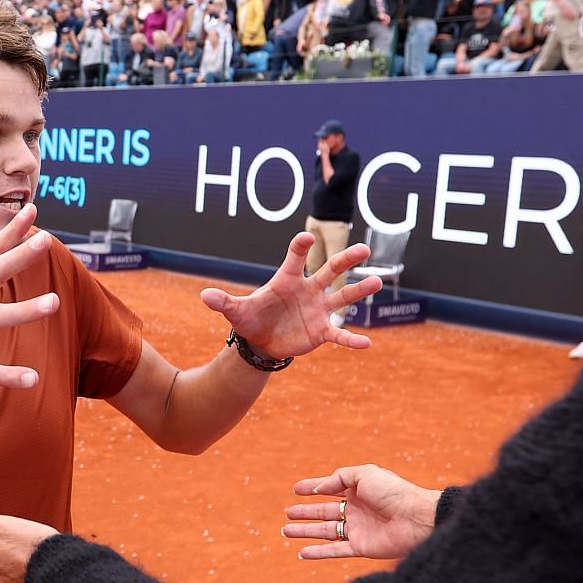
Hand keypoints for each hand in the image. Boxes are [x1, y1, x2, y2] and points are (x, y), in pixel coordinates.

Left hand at [198, 233, 381, 358]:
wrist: (261, 341)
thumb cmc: (251, 318)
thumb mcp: (236, 311)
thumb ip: (224, 302)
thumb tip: (204, 296)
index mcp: (288, 279)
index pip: (296, 258)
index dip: (300, 247)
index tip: (305, 238)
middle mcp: (308, 290)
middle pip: (330, 271)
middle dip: (346, 260)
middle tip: (364, 249)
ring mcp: (318, 310)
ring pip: (342, 296)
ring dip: (360, 290)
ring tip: (378, 282)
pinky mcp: (322, 331)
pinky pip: (340, 334)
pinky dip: (351, 339)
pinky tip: (367, 344)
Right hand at [282, 464, 440, 560]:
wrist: (416, 519)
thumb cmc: (394, 492)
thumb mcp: (364, 474)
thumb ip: (339, 478)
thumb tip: (318, 489)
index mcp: (358, 490)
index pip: (330, 488)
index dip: (312, 488)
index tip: (295, 489)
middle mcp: (356, 510)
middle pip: (324, 512)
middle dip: (305, 512)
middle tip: (287, 513)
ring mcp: (358, 530)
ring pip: (325, 531)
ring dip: (305, 531)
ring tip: (286, 530)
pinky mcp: (361, 547)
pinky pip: (335, 550)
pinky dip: (318, 552)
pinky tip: (302, 553)